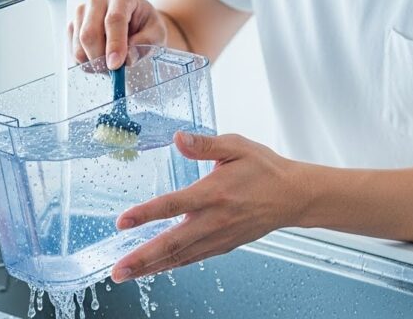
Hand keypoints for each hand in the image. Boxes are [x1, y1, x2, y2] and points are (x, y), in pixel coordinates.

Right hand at [68, 0, 167, 68]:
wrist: (136, 23)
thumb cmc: (147, 26)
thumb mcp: (157, 34)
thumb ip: (145, 44)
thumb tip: (127, 58)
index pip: (114, 19)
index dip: (114, 44)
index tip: (115, 64)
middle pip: (90, 32)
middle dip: (100, 57)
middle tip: (113, 70)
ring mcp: (82, 10)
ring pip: (79, 42)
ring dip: (93, 61)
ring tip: (110, 63)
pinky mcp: (73, 24)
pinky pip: (73, 48)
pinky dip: (86, 61)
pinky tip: (100, 58)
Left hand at [110, 132, 307, 281]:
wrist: (294, 196)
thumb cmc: (265, 169)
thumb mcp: (236, 146)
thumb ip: (204, 144)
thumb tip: (178, 138)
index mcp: (214, 192)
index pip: (173, 204)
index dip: (146, 214)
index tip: (122, 221)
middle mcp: (215, 219)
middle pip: (172, 242)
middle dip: (142, 258)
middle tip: (118, 269)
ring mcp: (219, 236)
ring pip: (180, 256)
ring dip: (151, 267)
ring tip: (127, 274)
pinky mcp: (223, 245)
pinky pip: (193, 259)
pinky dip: (171, 266)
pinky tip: (155, 269)